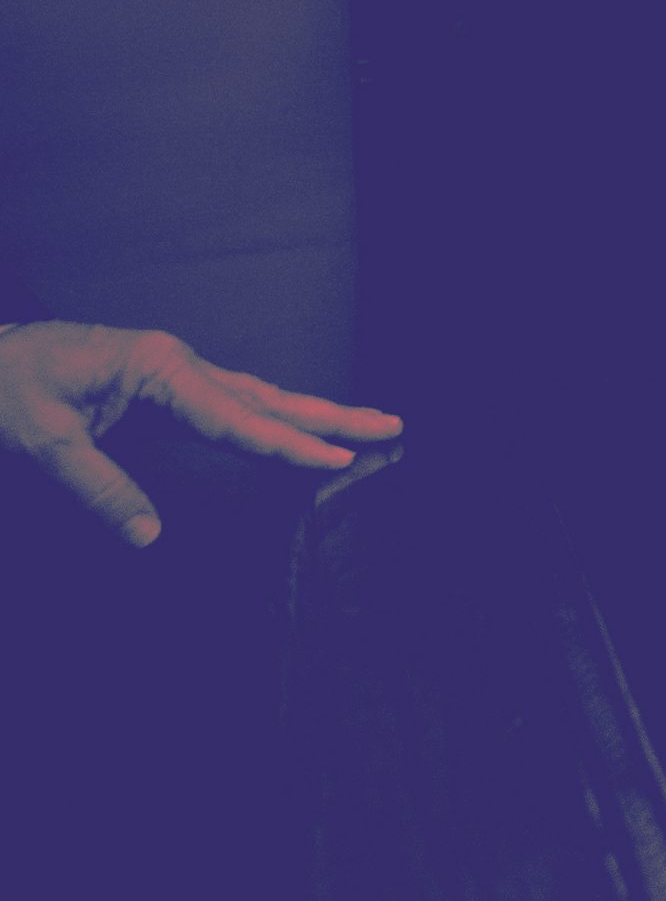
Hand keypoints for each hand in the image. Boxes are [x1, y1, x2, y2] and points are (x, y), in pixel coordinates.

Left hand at [0, 323, 399, 547]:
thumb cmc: (7, 387)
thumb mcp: (43, 441)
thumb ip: (99, 486)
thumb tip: (149, 536)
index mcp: (158, 367)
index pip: (234, 416)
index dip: (286, 444)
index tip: (335, 461)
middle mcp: (177, 363)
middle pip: (266, 397)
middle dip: (330, 416)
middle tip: (391, 425)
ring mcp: (175, 371)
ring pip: (258, 396)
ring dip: (313, 413)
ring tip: (367, 423)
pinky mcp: (166, 385)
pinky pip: (234, 402)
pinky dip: (274, 415)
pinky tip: (296, 424)